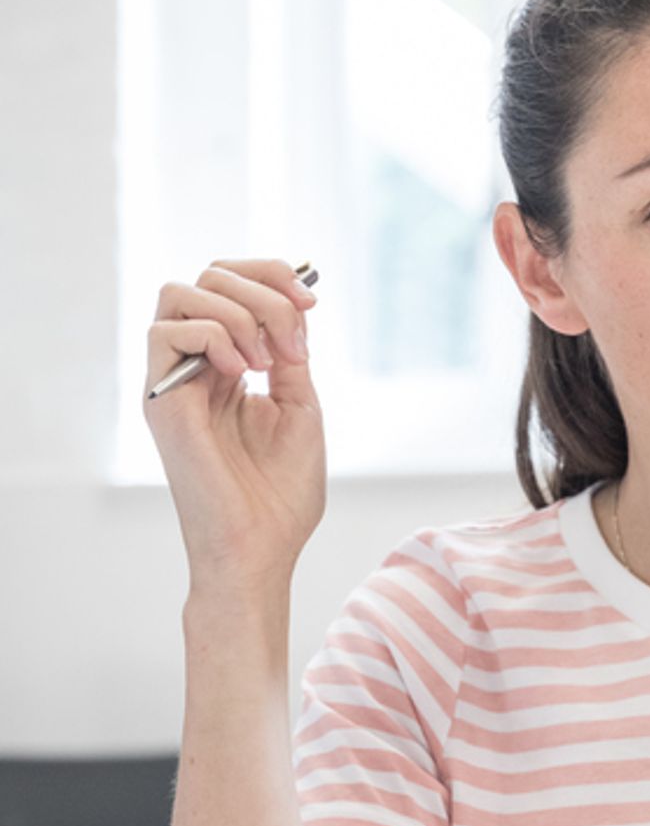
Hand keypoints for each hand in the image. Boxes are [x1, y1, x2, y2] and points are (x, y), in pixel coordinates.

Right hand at [143, 258, 325, 586]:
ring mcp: (174, 382)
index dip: (271, 276)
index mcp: (228, 366)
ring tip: (265, 362)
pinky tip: (241, 373)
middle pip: (207, 276)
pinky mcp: (160, 401)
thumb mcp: (299, 407)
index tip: (312, 303)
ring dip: (239, 311)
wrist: (261, 548)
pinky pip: (166, 332)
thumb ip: (287, 354)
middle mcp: (195, 367)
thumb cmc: (280, 495)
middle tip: (297, 338)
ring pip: (179, 292)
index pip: (230, 286)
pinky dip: (212, 335)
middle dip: (263, 287)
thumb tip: (290, 306)